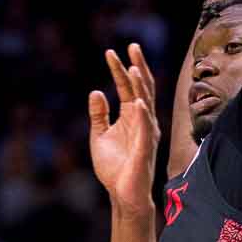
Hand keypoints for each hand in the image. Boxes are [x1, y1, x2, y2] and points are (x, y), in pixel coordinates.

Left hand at [89, 44, 159, 219]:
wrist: (123, 194)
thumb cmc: (115, 167)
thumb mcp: (99, 136)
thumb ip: (98, 115)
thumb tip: (95, 92)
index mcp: (131, 116)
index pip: (128, 87)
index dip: (119, 69)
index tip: (110, 52)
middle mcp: (142, 121)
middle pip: (142, 88)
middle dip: (137, 66)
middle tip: (132, 46)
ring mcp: (146, 133)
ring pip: (146, 103)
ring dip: (140, 85)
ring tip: (133, 67)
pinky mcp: (145, 149)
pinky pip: (145, 129)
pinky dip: (142, 115)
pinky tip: (138, 102)